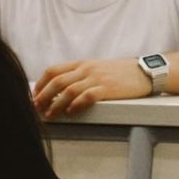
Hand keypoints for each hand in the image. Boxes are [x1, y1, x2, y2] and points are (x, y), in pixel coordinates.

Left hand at [33, 58, 151, 117]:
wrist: (145, 71)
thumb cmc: (119, 72)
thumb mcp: (96, 68)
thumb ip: (79, 75)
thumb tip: (59, 88)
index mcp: (81, 63)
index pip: (53, 70)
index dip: (40, 84)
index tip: (34, 96)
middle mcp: (86, 69)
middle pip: (57, 81)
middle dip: (43, 95)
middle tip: (36, 107)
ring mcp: (96, 78)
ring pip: (69, 90)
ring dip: (56, 104)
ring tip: (50, 114)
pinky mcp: (108, 88)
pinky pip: (87, 96)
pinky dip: (76, 105)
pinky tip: (70, 112)